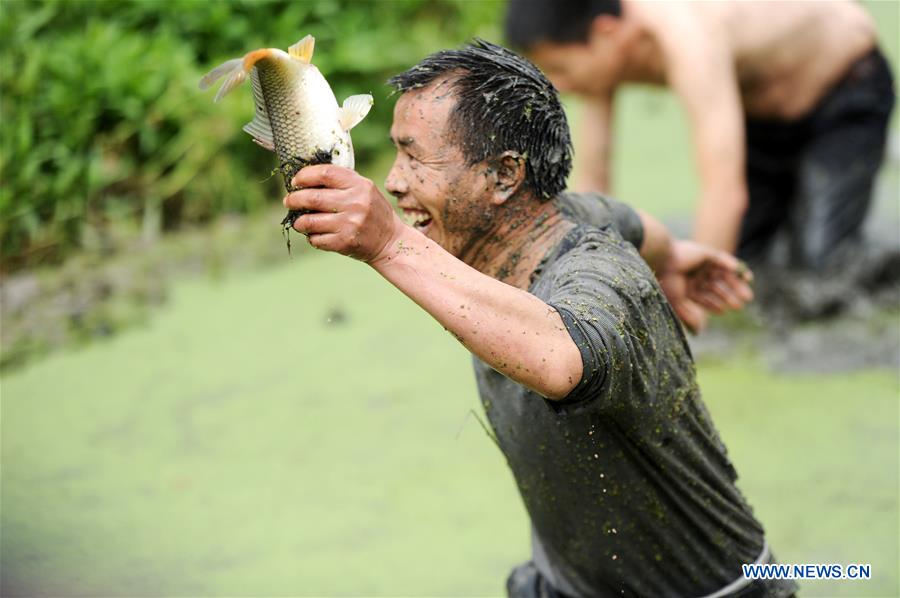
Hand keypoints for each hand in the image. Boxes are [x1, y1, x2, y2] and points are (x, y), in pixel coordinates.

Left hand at [283, 165, 402, 262]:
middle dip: (294, 199)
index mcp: (360, 185)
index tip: (296, 181)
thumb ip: (341, 181)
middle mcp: (355, 203)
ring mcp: (349, 224)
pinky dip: (310, 236)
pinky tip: (315, 234)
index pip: (325, 173)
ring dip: (298, 221)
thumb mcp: (364, 189)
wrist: (390, 241)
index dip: (304, 176)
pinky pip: (315, 239)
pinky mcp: (344, 242)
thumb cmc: (372, 211)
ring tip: (298, 220)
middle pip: (312, 197)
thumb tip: (304, 178)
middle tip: (289, 201)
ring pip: (309, 221)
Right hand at [656, 239, 752, 333]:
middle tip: (743, 304)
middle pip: (716, 286)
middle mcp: (694, 274)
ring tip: (748, 296)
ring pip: (722, 274)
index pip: (703, 296)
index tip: (724, 311)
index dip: (714, 303)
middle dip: (729, 295)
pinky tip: (744, 276)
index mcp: (686, 285)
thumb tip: (698, 332)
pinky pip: (722, 259)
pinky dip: (732, 266)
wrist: (662, 259)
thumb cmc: (666, 281)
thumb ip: (688, 316)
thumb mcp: (677, 302)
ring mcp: (700, 264)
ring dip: (736, 284)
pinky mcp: (705, 253)